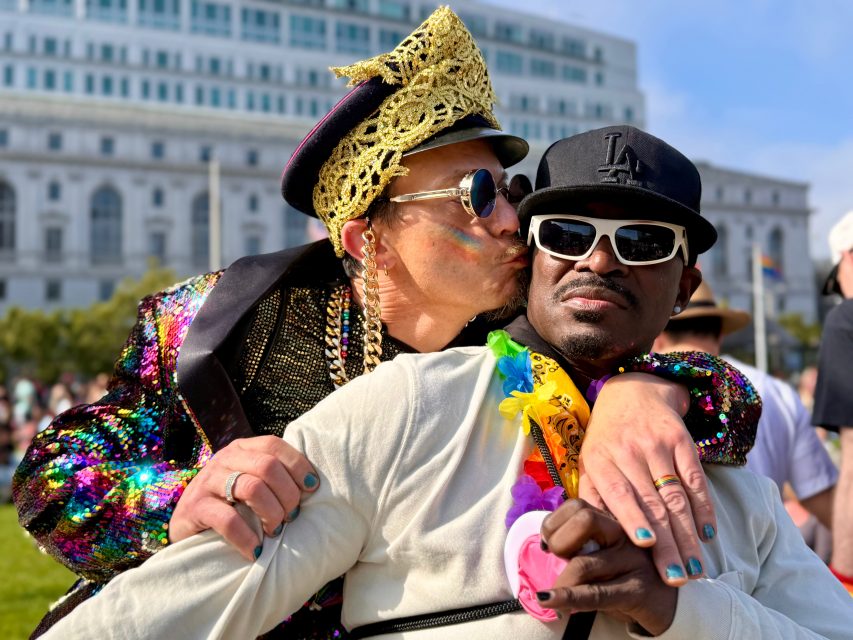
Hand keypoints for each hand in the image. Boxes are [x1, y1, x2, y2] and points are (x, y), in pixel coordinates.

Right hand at [169, 436, 318, 560]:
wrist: (185, 531)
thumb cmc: (229, 507)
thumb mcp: (250, 484)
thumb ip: (273, 478)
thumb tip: (313, 485)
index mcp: (242, 449)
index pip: (275, 446)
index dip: (298, 465)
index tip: (312, 488)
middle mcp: (224, 459)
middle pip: (268, 466)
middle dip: (288, 494)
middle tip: (291, 517)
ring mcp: (207, 481)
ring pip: (252, 488)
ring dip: (272, 513)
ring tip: (275, 531)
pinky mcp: (195, 508)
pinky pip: (228, 520)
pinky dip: (247, 538)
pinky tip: (255, 551)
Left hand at [539, 499, 676, 635]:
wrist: (671, 603)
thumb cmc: (627, 573)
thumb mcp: (606, 550)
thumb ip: (582, 540)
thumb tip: (544, 544)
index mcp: (616, 518)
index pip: (577, 505)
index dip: (554, 523)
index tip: (548, 544)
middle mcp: (627, 532)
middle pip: (584, 519)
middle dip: (559, 541)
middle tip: (556, 560)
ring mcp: (635, 559)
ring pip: (585, 563)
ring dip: (560, 582)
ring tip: (550, 595)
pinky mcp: (639, 589)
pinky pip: (596, 593)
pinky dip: (568, 598)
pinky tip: (550, 601)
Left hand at [579, 373, 714, 584]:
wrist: (632, 391)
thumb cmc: (606, 440)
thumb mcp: (589, 462)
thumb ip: (590, 498)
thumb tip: (586, 539)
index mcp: (600, 458)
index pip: (619, 492)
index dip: (633, 518)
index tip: (646, 546)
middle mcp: (629, 450)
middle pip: (652, 502)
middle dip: (667, 543)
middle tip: (677, 578)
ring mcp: (657, 444)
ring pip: (676, 496)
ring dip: (688, 534)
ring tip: (695, 567)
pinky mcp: (682, 441)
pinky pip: (695, 479)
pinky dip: (704, 507)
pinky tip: (708, 533)